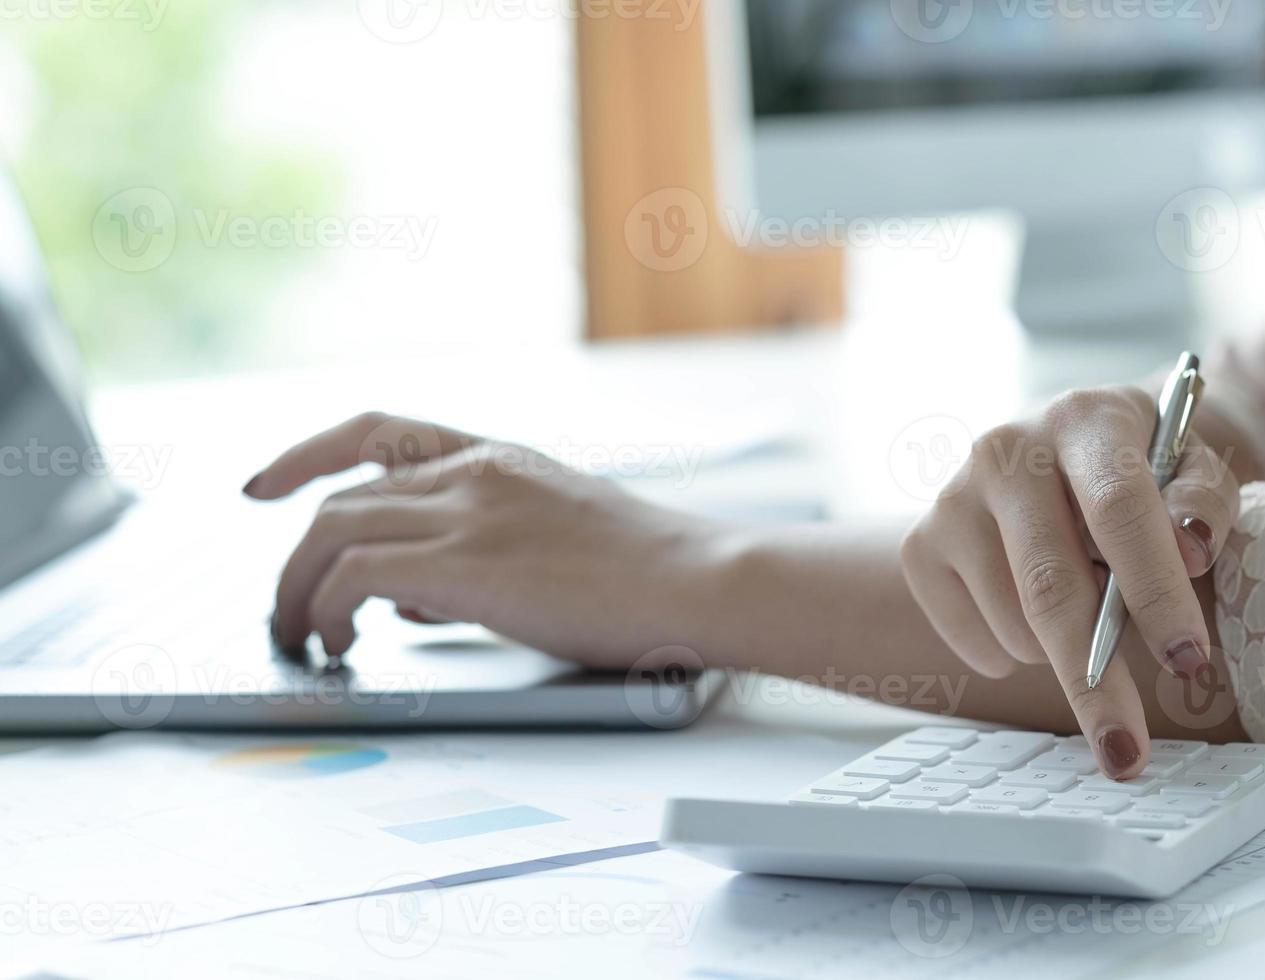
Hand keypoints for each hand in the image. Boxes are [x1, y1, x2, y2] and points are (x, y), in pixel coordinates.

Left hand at [243, 413, 711, 663]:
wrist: (702, 581)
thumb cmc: (649, 576)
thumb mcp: (556, 538)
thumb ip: (480, 552)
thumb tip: (412, 596)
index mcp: (498, 459)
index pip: (377, 432)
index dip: (305, 455)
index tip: (263, 487)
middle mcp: (474, 474)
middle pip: (338, 498)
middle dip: (293, 560)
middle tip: (284, 611)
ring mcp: (469, 514)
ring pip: (330, 534)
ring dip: (298, 592)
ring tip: (302, 639)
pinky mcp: (467, 565)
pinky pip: (354, 578)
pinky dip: (327, 612)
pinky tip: (341, 645)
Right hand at [898, 384, 1240, 778]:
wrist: (1066, 448)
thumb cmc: (1144, 471)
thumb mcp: (1196, 469)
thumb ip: (1206, 503)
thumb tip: (1189, 548)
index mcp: (1085, 419)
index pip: (1119, 509)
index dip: (1155, 589)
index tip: (1188, 659)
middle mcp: (1005, 448)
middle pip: (1050, 584)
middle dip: (1094, 678)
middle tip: (1125, 751)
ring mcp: (952, 497)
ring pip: (1013, 622)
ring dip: (1061, 652)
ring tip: (1087, 612)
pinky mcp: (919, 544)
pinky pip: (970, 638)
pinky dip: (1012, 655)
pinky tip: (1033, 613)